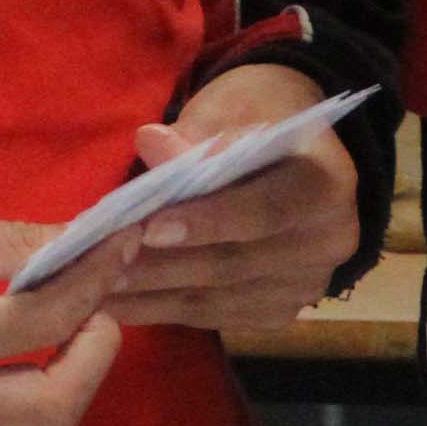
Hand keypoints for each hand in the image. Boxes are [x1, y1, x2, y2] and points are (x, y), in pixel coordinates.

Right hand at [0, 186, 122, 425]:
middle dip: (94, 360)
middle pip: (50, 415)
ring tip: (68, 328)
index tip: (119, 246)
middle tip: (99, 305)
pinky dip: (32, 404)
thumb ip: (11, 243)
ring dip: (69, 390)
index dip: (94, 285)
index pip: (41, 327)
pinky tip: (31, 353)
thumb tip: (91, 240)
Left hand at [99, 63, 368, 336]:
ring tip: (96, 285)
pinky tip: (118, 303)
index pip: (268, 210)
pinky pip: (215, 316)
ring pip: (220, 297)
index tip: (149, 226)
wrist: (291, 150)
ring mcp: (307, 284)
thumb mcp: (230, 108)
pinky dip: (163, 310)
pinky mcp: (279, 311)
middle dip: (164, 264)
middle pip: (238, 262)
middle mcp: (330, 242)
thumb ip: (197, 135)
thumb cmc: (256, 117)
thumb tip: (153, 145)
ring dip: (154, 293)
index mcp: (328, 183)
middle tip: (102, 261)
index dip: (209, 221)